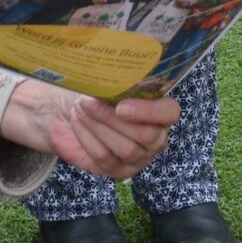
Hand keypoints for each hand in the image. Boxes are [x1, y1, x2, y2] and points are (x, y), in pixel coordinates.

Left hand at [2, 80, 178, 179]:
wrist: (71, 111)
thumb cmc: (96, 92)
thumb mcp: (109, 81)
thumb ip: (118, 78)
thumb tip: (112, 72)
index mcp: (160, 110)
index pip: (170, 112)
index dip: (149, 111)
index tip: (120, 105)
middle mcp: (156, 137)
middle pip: (147, 136)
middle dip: (113, 119)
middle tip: (88, 102)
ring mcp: (139, 157)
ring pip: (126, 149)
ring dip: (99, 127)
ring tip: (79, 109)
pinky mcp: (119, 171)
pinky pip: (106, 158)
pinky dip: (88, 138)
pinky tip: (78, 123)